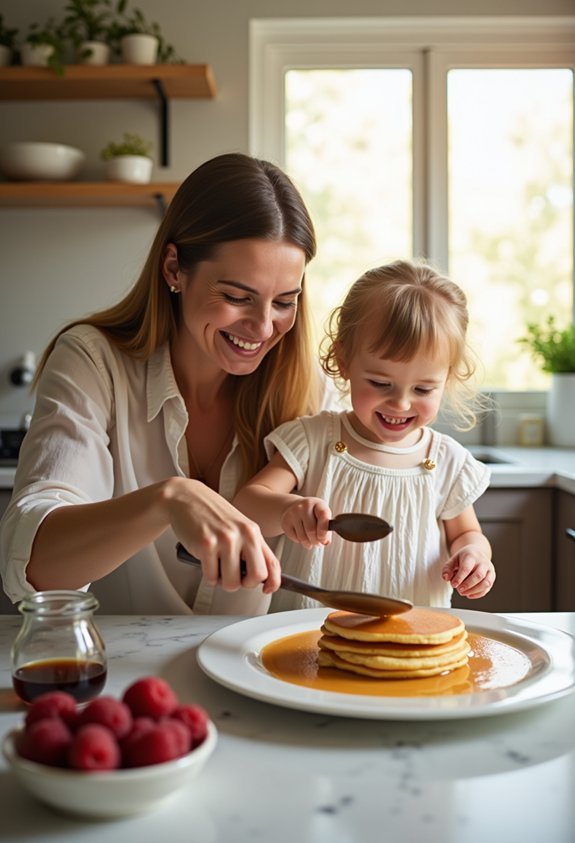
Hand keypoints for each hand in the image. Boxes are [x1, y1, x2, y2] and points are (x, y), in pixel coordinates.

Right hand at [166, 478, 280, 593]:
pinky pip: (211, 578)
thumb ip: (250, 548)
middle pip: (256, 577)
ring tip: (217, 567)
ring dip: (222, 582)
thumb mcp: (238, 527)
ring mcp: (225, 539)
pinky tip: (206, 562)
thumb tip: (260, 577)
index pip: (272, 563)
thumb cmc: (211, 514)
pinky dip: (208, 576)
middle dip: (244, 584)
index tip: (267, 590)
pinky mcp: (206, 544)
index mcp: (253, 531)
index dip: (273, 582)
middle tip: (234, 577)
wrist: (187, 497)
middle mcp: (243, 534)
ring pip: (232, 582)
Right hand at [280, 497, 331, 547]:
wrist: (295, 506)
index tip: (323, 539)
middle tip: (318, 543)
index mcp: (318, 504)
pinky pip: (294, 537)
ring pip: (302, 536)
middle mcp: (305, 506)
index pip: (323, 515)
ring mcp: (293, 512)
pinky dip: (299, 541)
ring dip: (308, 543)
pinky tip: (302, 537)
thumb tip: (325, 542)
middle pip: (311, 530)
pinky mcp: (285, 521)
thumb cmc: (313, 514)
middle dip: (316, 541)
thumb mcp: (323, 517)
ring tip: (311, 542)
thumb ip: (326, 529)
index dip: (324, 530)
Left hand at [442, 545, 494, 598]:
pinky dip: (478, 593)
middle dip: (468, 585)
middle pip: (478, 575)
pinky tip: (469, 594)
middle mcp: (483, 562)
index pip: (467, 568)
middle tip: (459, 590)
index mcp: (471, 556)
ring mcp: (489, 569)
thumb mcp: (453, 560)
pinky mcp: (492, 576)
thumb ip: (447, 569)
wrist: (476, 553)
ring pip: (486, 582)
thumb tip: (446, 578)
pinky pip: (488, 587)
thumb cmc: (463, 558)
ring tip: (464, 593)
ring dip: (474, 590)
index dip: (460, 578)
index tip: (453, 585)